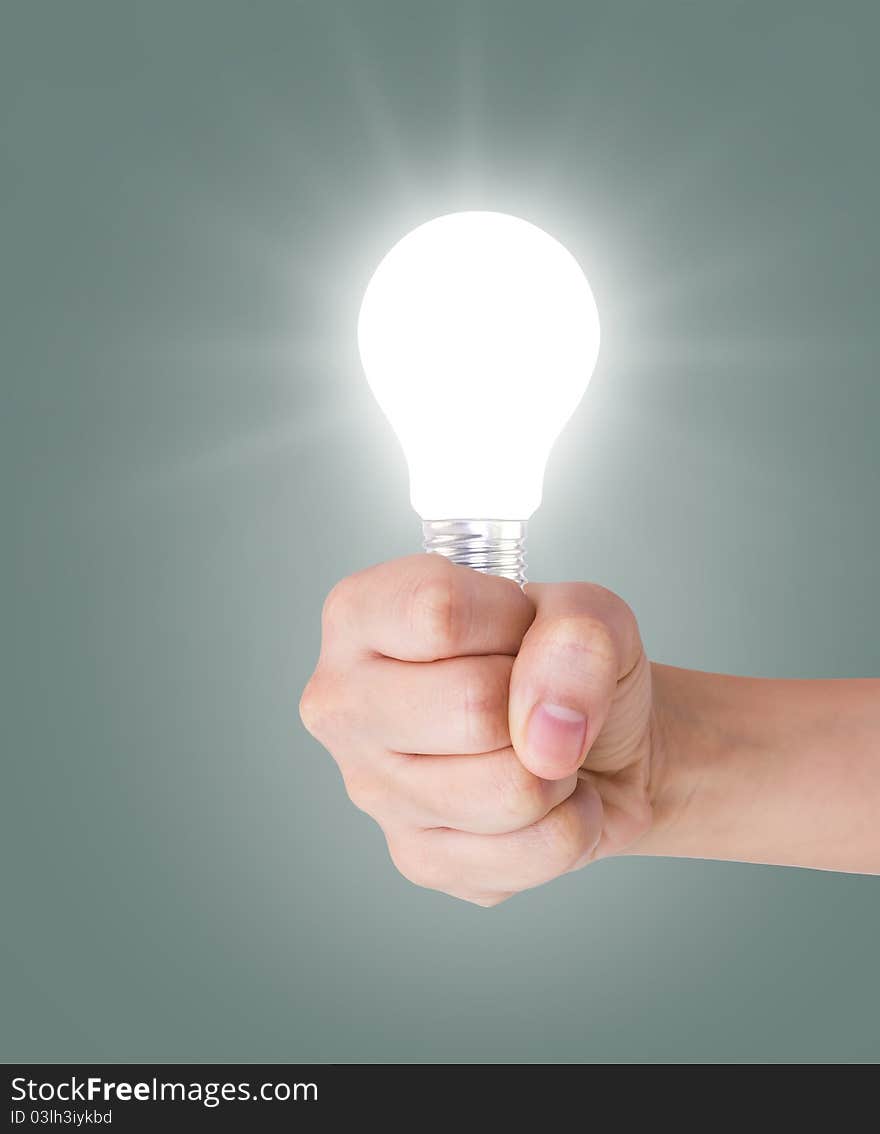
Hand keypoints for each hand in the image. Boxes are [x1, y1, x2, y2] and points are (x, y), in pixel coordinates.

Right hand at [300, 555, 657, 904]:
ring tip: (542, 748)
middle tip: (533, 697)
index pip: (438, 612)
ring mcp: (372, 790)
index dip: (511, 621)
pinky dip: (571, 823)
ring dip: (559, 769)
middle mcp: (342, 703)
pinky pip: (534, 851)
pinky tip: (544, 798)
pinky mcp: (417, 858)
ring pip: (509, 790)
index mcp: (360, 616)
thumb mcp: (589, 610)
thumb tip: (546, 729)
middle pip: (471, 706)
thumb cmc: (570, 664)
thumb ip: (576, 633)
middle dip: (539, 702)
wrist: (612, 743)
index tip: (521, 631)